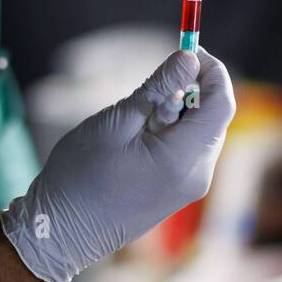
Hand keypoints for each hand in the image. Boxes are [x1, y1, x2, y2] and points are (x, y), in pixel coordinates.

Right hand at [0, 46, 235, 281]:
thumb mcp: (116, 121)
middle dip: (190, 91)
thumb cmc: (80, 176)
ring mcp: (188, 188)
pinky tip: (136, 136)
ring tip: (134, 117)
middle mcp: (196, 176)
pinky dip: (169, 132)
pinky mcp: (175, 193)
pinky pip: (185, 151)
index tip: (187, 49)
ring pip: (198, 133)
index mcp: (184, 159)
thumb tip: (189, 58)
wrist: (59, 231)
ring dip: (176, 112)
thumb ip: (157, 88)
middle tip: (150, 84)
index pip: (221, 103)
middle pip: (213, 118)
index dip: (211, 71)